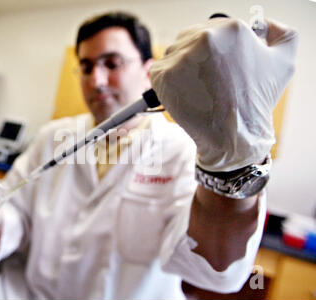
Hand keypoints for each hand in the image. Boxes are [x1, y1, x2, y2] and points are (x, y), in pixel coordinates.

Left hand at [150, 18, 297, 170]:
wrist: (234, 135)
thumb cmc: (256, 102)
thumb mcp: (283, 60)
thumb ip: (278, 33)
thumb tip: (264, 24)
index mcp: (231, 30)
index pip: (212, 29)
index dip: (213, 51)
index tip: (216, 68)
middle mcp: (204, 39)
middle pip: (189, 39)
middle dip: (195, 58)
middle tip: (206, 81)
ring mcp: (181, 57)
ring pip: (173, 54)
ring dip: (180, 70)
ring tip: (196, 90)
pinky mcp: (163, 76)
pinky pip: (157, 70)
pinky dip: (165, 82)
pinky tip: (181, 93)